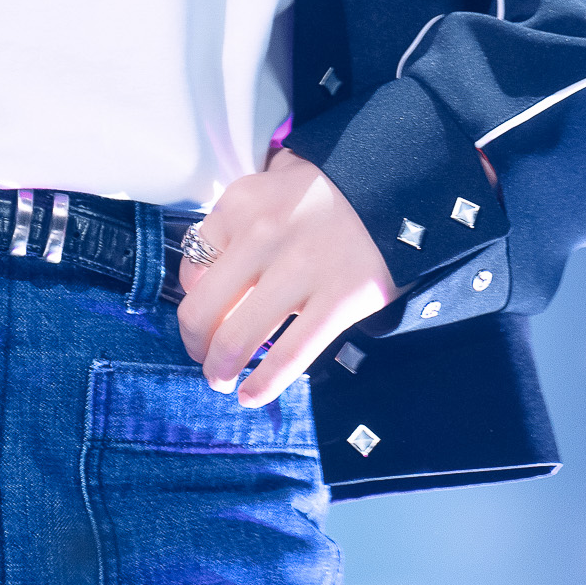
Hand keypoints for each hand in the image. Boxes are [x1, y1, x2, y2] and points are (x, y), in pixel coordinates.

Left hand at [176, 147, 398, 408]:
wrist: (395, 192)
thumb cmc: (320, 197)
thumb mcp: (266, 189)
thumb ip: (232, 227)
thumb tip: (200, 287)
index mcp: (240, 203)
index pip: (191, 269)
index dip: (193, 301)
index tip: (205, 318)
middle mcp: (263, 232)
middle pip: (203, 311)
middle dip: (197, 347)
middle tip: (204, 360)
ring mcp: (302, 267)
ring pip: (237, 339)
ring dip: (221, 371)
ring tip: (224, 381)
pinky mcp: (340, 298)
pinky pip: (290, 355)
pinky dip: (264, 385)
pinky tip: (253, 396)